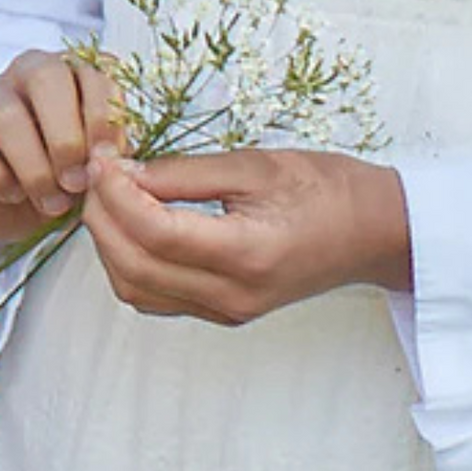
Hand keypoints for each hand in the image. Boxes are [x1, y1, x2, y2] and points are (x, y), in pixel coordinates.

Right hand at [0, 49, 126, 246]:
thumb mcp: (95, 163)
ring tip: (51, 202)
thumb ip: (108, 153)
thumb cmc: (63, 176)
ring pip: (6, 112)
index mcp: (73, 71)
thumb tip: (116, 162)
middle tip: (76, 184)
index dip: (105, 118)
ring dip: (34, 167)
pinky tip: (13, 194)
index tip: (108, 164)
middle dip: (67, 137)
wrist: (15, 208)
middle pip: (47, 76)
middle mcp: (27, 70)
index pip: (94, 69)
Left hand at [78, 148, 412, 324]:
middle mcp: (232, 296)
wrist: (372, 231)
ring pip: (136, 290)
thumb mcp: (254, 164)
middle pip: (135, 268)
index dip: (117, 194)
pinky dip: (128, 260)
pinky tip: (131, 221)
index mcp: (248, 255)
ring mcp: (226, 312)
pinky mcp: (222, 313)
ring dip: (109, 242)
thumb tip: (124, 172)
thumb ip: (184, 172)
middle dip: (103, 216)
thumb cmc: (324, 188)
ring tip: (111, 192)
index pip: (156, 234)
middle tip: (99, 170)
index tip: (103, 157)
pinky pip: (154, 296)